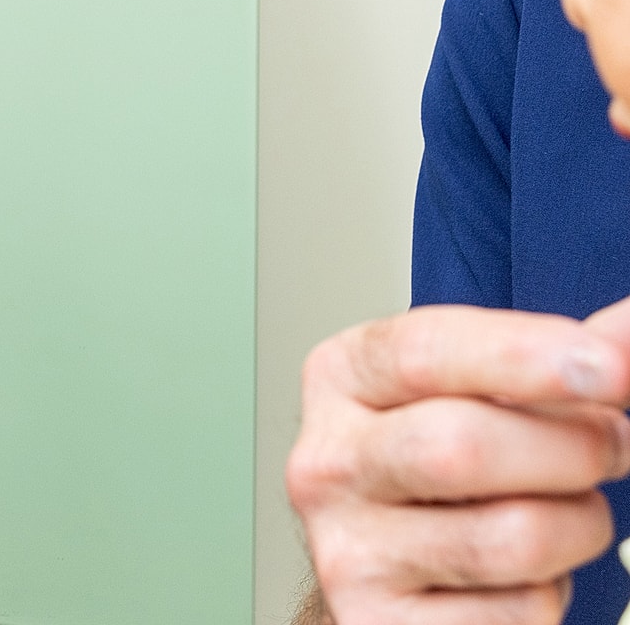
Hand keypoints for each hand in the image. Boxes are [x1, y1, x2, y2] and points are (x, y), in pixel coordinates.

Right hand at [287, 302, 629, 622]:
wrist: (395, 566)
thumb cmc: (445, 469)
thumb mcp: (484, 391)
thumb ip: (556, 354)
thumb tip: (628, 329)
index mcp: (340, 381)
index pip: (421, 352)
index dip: (524, 355)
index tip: (609, 366)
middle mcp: (325, 463)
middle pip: (462, 446)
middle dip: (575, 447)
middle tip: (611, 447)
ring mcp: (346, 552)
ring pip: (511, 537)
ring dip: (579, 526)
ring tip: (564, 512)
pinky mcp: (381, 624)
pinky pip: (517, 612)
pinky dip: (550, 594)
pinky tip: (519, 574)